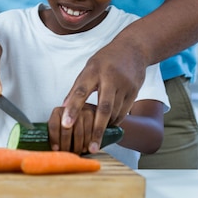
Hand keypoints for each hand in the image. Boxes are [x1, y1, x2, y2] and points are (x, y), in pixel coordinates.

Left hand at [48, 104, 96, 153]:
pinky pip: (92, 132)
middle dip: (66, 145)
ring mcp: (84, 111)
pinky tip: (88, 148)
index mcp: (58, 111)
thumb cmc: (73, 124)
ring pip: (79, 133)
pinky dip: (90, 143)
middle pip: (66, 129)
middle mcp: (71, 108)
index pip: (53, 125)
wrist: (93, 114)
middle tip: (68, 153)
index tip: (56, 149)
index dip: (54, 139)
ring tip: (77, 152)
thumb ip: (56, 133)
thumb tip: (50, 147)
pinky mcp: (96, 115)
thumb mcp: (62, 126)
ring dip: (78, 146)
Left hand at [61, 36, 145, 152]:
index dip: (72, 109)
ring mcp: (124, 84)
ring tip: (96, 137)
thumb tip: (63, 106)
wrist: (133, 48)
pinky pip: (124, 112)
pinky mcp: (135, 90)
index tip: (65, 125)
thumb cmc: (106, 59)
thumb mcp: (89, 67)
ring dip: (105, 126)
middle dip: (96, 130)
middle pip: (103, 108)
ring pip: (114, 113)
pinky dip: (115, 121)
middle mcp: (110, 77)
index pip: (80, 91)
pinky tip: (109, 125)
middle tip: (89, 148)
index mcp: (94, 70)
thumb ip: (77, 87)